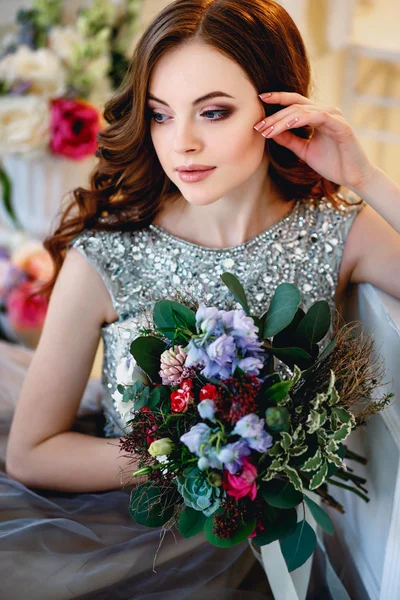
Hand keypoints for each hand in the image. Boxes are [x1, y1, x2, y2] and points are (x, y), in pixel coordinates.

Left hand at [255, 92, 375, 191]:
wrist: (353, 177)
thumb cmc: (332, 163)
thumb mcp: (304, 151)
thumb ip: (289, 140)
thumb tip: (270, 131)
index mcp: (318, 115)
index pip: (295, 103)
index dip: (278, 99)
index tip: (259, 99)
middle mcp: (326, 112)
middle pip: (295, 106)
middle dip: (274, 116)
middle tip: (258, 125)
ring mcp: (334, 117)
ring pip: (303, 111)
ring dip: (283, 120)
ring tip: (267, 129)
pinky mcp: (341, 126)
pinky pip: (319, 117)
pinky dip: (302, 119)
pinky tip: (288, 124)